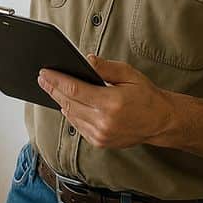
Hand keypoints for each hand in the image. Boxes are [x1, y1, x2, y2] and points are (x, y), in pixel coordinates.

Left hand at [37, 54, 178, 148]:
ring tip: (51, 88)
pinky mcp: (100, 142)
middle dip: (53, 89)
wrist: (160, 121)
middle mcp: (104, 122)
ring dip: (60, 101)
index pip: (75, 90)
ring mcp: (101, 135)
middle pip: (68, 103)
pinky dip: (71, 114)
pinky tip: (66, 104)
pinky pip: (78, 126)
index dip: (56, 80)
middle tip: (42, 78)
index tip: (44, 72)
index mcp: (111, 103)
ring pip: (71, 116)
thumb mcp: (128, 74)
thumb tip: (86, 60)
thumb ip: (105, 68)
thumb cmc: (146, 95)